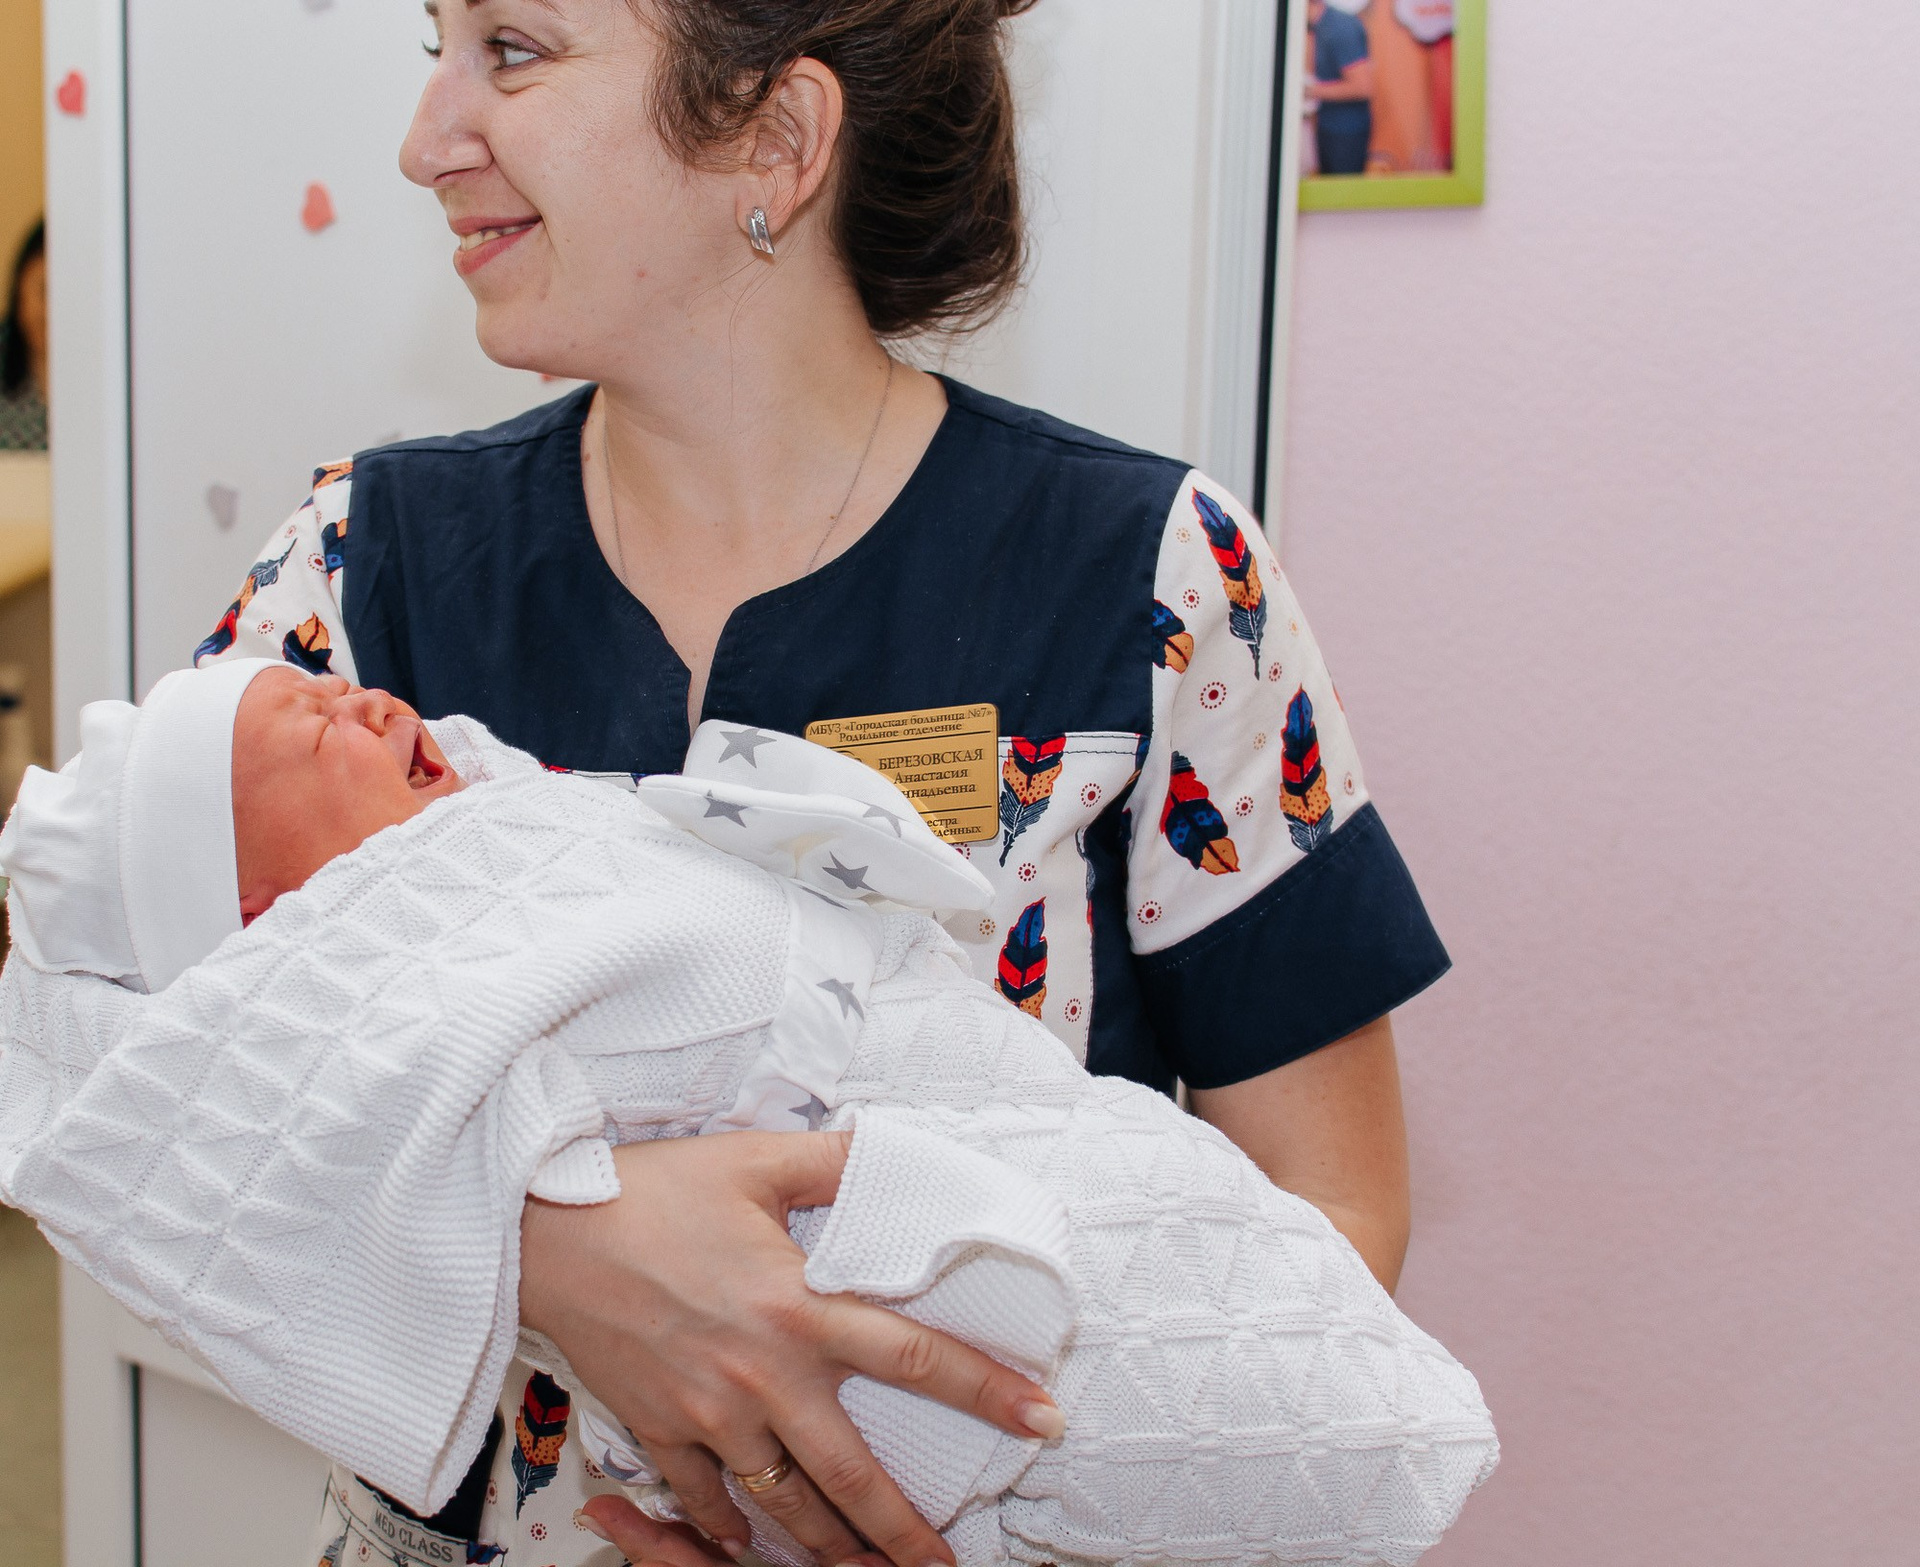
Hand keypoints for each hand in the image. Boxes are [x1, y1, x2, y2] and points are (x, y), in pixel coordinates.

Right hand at [519, 1131, 1063, 1566]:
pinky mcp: (658, 1432)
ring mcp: (708, 1415)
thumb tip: (896, 1149)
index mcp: (799, 1308)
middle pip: (855, 1476)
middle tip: (948, 1565)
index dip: (987, 1391)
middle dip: (908, 1533)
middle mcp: (764, 1376)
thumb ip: (836, 1159)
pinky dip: (733, 1531)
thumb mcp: (756, 1158)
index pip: (915, 1359)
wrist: (541, 1229)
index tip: (1043, 1418)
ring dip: (832, 1548)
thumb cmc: (649, 1189)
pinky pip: (706, 1502)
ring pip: (787, 1506)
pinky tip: (753, 1543)